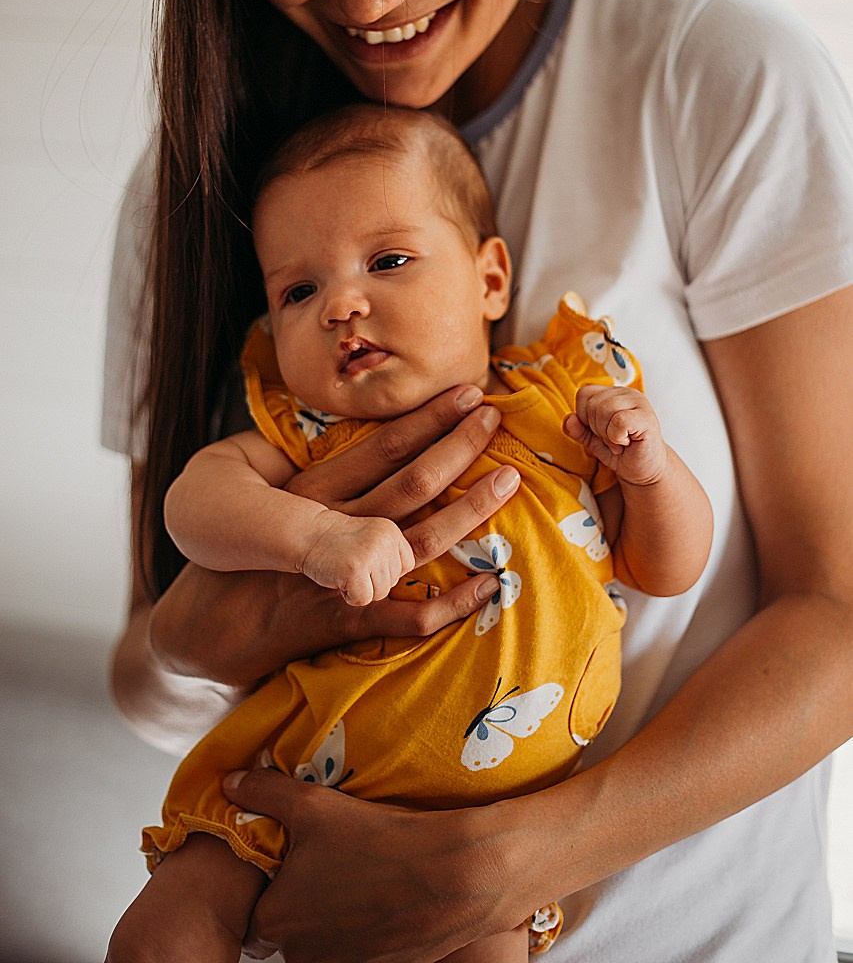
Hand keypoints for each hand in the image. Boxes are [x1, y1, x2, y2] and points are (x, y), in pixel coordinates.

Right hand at [146, 386, 516, 688]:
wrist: (199, 631)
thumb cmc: (233, 560)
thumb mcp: (263, 502)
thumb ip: (313, 473)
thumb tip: (366, 435)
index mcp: (311, 491)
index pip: (381, 447)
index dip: (426, 419)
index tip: (466, 393)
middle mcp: (328, 527)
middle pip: (407, 482)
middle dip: (456, 447)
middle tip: (495, 419)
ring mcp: (338, 575)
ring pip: (417, 539)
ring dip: (468, 511)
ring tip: (509, 479)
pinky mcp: (342, 620)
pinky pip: (406, 616)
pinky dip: (451, 603)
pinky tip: (491, 584)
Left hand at [222, 769, 521, 961]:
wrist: (449, 878)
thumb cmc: (377, 841)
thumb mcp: (314, 805)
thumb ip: (266, 793)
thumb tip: (231, 781)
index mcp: (277, 918)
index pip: (255, 916)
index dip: (274, 889)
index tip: (294, 867)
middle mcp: (301, 954)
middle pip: (291, 931)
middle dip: (306, 904)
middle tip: (332, 867)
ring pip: (324, 943)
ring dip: (335, 919)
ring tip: (363, 879)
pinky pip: (358, 949)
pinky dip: (366, 930)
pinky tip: (384, 898)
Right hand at [299, 512, 415, 604]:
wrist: (302, 535)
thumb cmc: (334, 545)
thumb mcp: (370, 539)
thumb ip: (391, 553)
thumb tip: (421, 584)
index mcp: (392, 530)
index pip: (406, 567)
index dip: (382, 571)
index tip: (360, 558)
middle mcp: (386, 538)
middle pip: (393, 582)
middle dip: (369, 581)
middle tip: (349, 564)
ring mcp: (371, 552)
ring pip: (380, 594)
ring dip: (359, 589)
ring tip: (342, 569)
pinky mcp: (355, 568)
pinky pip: (363, 600)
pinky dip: (348, 596)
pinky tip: (336, 578)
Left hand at [564, 384, 667, 485]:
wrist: (643, 472)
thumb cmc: (621, 452)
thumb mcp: (592, 440)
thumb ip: (578, 429)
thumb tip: (569, 419)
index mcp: (612, 393)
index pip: (583, 394)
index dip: (585, 417)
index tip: (601, 431)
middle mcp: (626, 393)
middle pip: (592, 404)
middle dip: (597, 429)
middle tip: (614, 439)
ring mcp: (639, 402)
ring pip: (604, 411)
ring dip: (608, 435)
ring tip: (621, 441)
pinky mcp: (647, 417)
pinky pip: (618, 422)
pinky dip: (617, 438)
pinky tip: (628, 442)